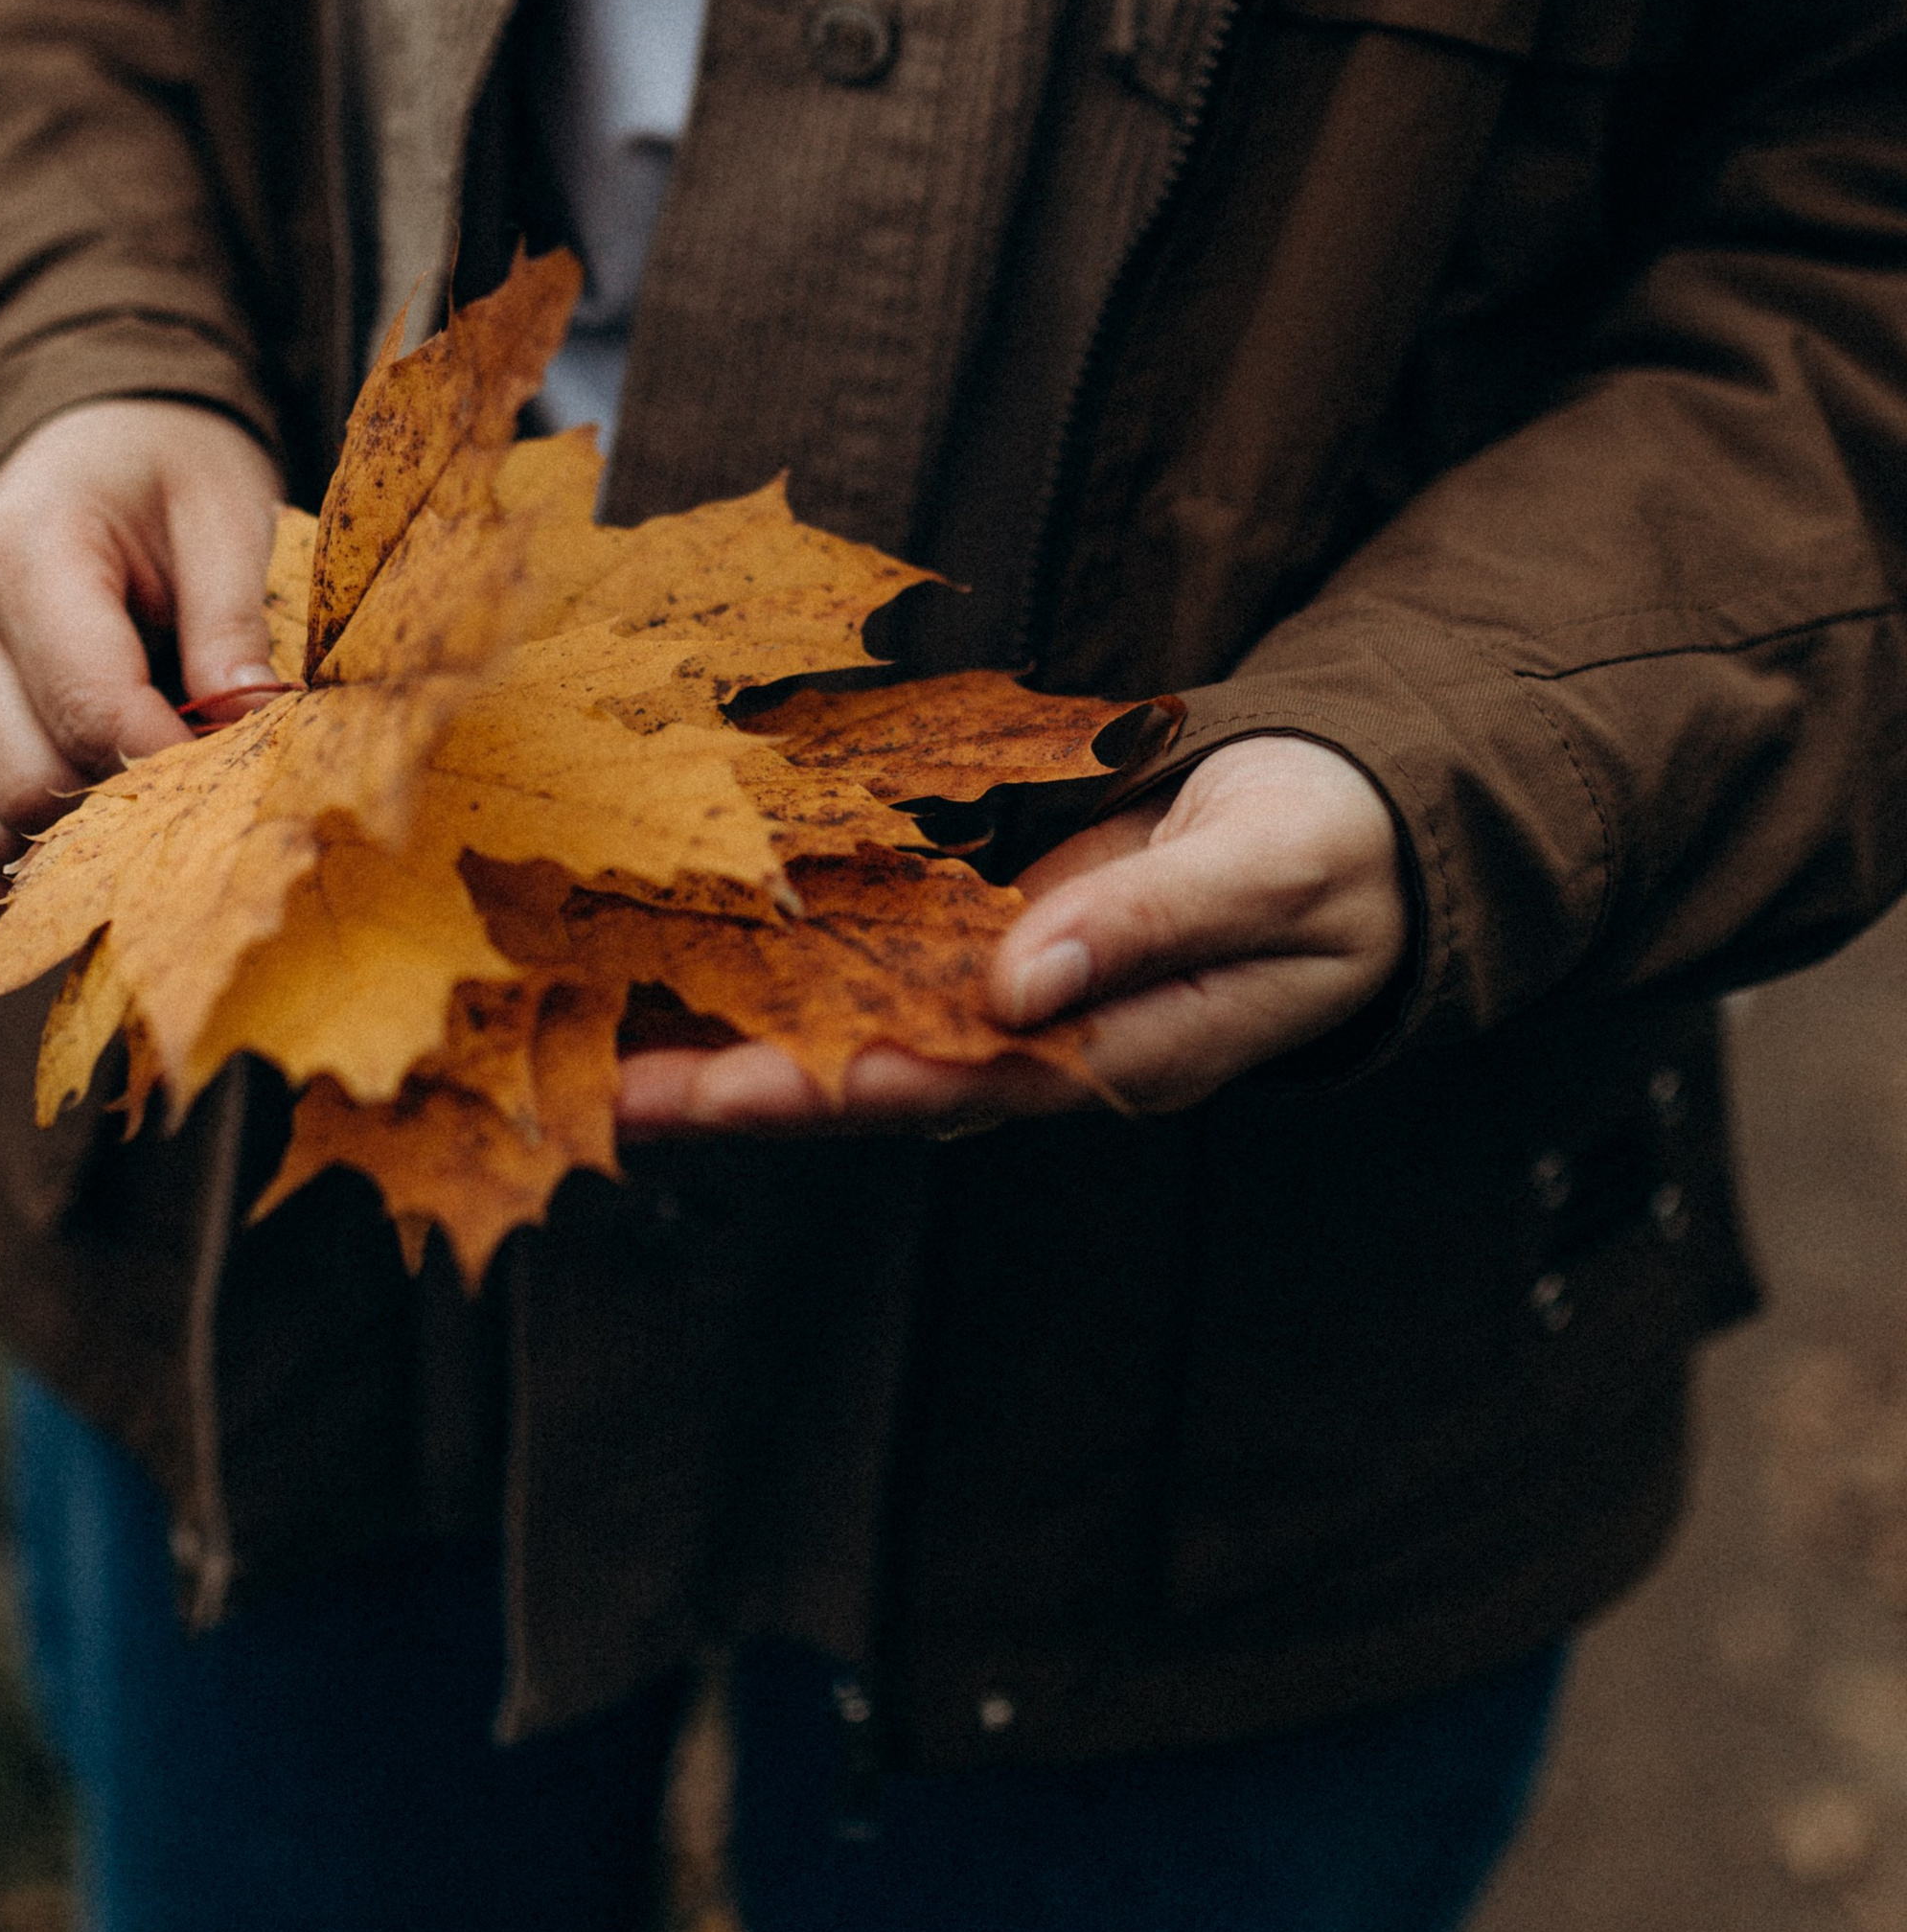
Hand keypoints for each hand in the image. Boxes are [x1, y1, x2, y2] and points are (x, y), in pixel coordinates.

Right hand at [0, 401, 284, 909]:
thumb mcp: (226, 511)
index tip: (232, 774)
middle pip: (25, 780)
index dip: (166, 763)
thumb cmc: (170, 476)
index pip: (85, 702)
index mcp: (21, 543)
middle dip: (123, 809)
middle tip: (201, 795)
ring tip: (149, 811)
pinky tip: (78, 859)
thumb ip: (232, 618)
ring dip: (70, 847)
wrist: (95, 447)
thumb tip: (247, 726)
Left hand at [614, 734, 1408, 1139]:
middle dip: (737, 1090)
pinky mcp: (973, 943)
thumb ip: (1153, 922)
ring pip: (844, 1032)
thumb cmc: (1327, 856)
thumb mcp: (1267, 874)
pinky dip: (771, 964)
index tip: (745, 1090)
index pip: (967, 1084)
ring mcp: (996, 1000)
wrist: (1345, 834)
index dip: (853, 1086)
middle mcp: (1038, 1047)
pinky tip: (671, 952)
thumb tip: (1020, 982)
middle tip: (603, 1098)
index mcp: (1120, 1050)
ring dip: (725, 1040)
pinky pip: (859, 965)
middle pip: (868, 1082)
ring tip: (587, 1044)